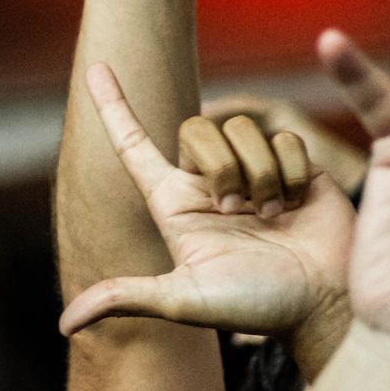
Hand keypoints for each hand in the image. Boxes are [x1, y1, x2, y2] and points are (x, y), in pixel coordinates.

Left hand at [59, 64, 353, 336]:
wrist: (324, 306)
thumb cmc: (256, 308)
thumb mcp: (185, 300)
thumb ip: (128, 296)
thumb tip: (66, 324)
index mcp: (176, 203)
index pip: (134, 146)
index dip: (113, 106)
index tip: (95, 65)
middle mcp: (211, 182)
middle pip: (196, 127)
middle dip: (220, 168)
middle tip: (238, 214)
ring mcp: (254, 171)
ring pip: (244, 130)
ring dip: (259, 176)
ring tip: (274, 217)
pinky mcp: (297, 166)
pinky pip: (285, 138)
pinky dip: (292, 173)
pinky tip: (298, 204)